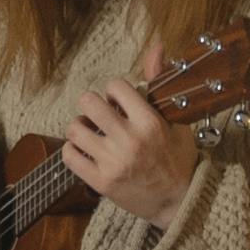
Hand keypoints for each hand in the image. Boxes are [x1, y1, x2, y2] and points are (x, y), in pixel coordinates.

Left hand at [63, 79, 193, 228]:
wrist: (179, 202)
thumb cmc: (179, 158)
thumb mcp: (176, 120)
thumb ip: (160, 83)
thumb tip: (157, 47)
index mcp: (149, 122)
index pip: (116, 86)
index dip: (113, 91)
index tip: (118, 102)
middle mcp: (129, 140)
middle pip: (88, 102)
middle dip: (91, 105)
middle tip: (98, 115)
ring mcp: (113, 162)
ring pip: (74, 129)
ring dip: (79, 127)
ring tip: (91, 133)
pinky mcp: (101, 182)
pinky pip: (69, 156)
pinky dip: (72, 150)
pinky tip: (84, 150)